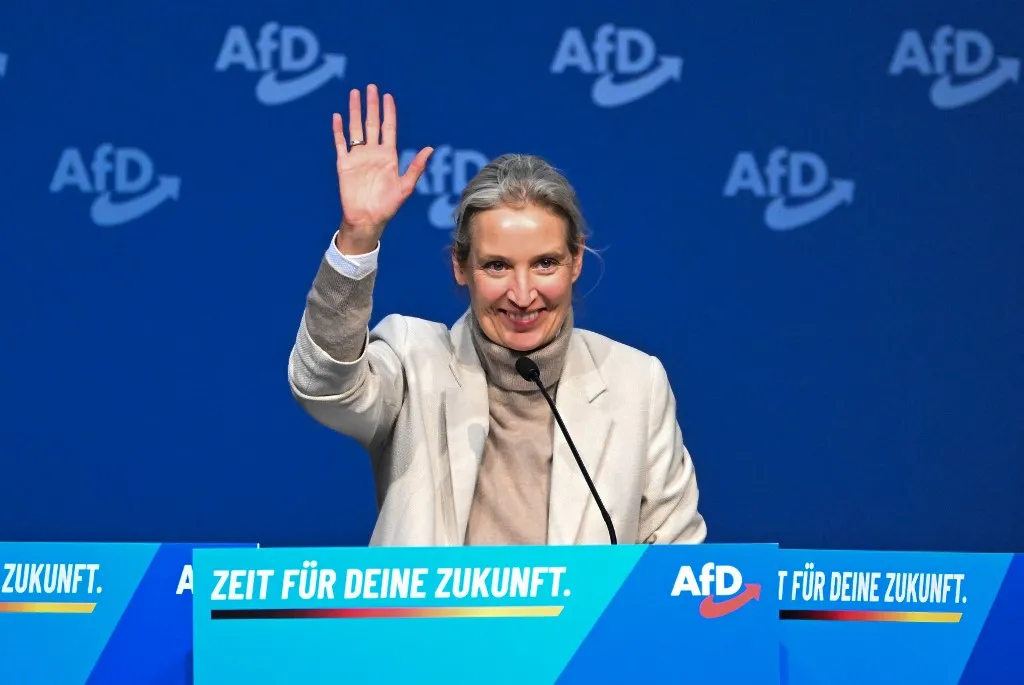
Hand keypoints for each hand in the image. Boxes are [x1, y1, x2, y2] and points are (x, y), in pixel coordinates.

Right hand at [332, 84, 432, 253]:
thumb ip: (416, 167)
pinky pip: (340, 143)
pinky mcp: (344, 164)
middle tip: (371, 87)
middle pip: (372, 123)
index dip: (388, 112)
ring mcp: (358, 157)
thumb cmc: (388, 206)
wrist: (367, 219)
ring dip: (354, 111)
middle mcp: (373, 153)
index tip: (387, 96)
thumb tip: (430, 149)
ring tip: (354, 94)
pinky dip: (338, 130)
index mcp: (388, 156)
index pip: (388, 128)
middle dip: (371, 105)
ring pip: (355, 128)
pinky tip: (338, 116)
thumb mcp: (405, 187)